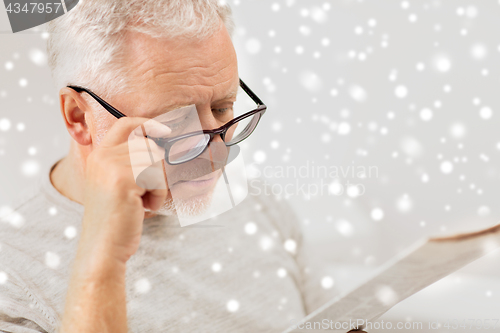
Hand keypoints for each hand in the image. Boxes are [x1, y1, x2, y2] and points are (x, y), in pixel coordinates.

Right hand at [80, 117, 170, 264]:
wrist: (103, 247)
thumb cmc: (117, 218)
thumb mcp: (116, 184)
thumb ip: (130, 162)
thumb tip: (160, 146)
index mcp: (99, 155)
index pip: (125, 124)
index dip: (147, 124)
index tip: (165, 131)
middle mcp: (102, 157)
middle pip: (149, 146)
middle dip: (156, 171)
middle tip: (143, 193)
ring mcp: (111, 167)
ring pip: (156, 161)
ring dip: (157, 185)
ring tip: (142, 201)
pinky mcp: (124, 180)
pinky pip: (158, 178)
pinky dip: (158, 195)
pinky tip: (143, 207)